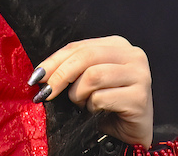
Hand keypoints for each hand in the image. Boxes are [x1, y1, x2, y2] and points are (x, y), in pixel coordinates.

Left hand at [30, 36, 153, 147]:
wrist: (129, 133)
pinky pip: (102, 98)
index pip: (78, 46)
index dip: (53, 60)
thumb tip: (40, 73)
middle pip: (85, 57)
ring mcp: (140, 75)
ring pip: (93, 76)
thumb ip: (71, 68)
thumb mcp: (86, 79)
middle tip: (46, 92)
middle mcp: (133, 55)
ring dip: (78, 94)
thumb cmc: (105, 104)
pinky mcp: (140, 98)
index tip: (36, 76)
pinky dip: (92, 107)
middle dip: (60, 75)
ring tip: (82, 104)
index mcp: (117, 45)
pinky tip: (97, 112)